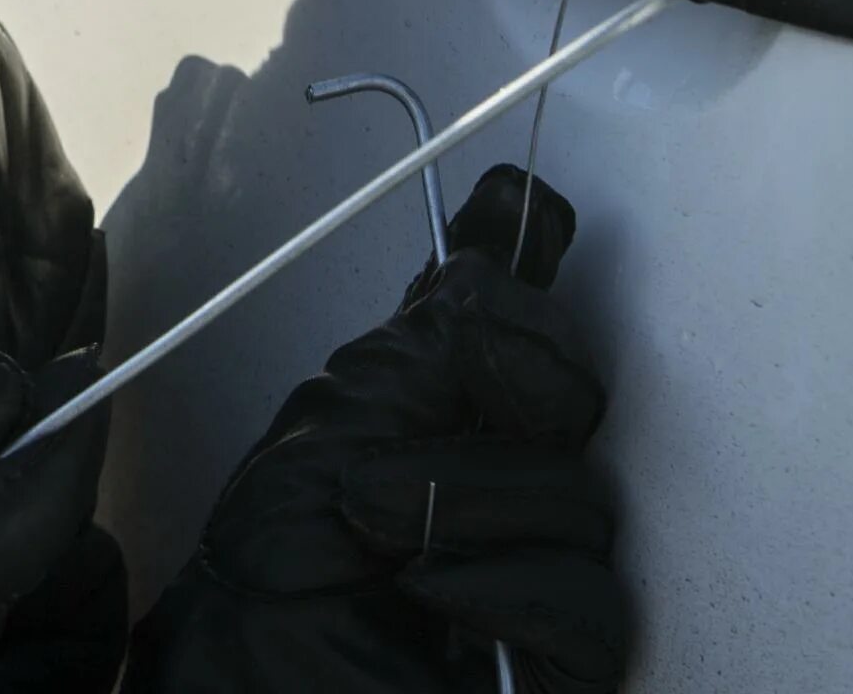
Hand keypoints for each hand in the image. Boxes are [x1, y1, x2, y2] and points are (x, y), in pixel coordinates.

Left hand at [128, 166, 627, 693]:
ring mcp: (539, 567)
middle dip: (502, 381)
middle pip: (572, 395)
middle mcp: (499, 481)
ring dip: (464, 496)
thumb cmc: (262, 588)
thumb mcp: (332, 428)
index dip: (518, 259)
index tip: (520, 204)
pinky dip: (510, 583)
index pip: (507, 324)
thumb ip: (431, 340)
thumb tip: (502, 231)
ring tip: (371, 523)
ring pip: (579, 494)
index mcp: (437, 414)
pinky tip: (431, 591)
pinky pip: (590, 599)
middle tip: (425, 409)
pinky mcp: (560, 658)